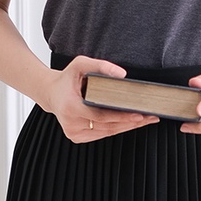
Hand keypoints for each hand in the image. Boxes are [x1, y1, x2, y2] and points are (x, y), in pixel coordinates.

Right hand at [44, 56, 158, 142]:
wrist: (51, 92)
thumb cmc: (67, 79)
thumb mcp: (81, 64)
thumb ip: (101, 66)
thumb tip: (122, 75)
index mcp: (70, 107)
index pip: (101, 116)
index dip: (121, 117)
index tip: (139, 115)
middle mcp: (71, 123)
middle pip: (107, 127)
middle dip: (130, 122)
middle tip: (149, 117)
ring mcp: (73, 133)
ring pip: (106, 133)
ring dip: (126, 127)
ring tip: (145, 120)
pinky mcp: (77, 137)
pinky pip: (101, 134)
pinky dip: (116, 128)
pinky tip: (129, 123)